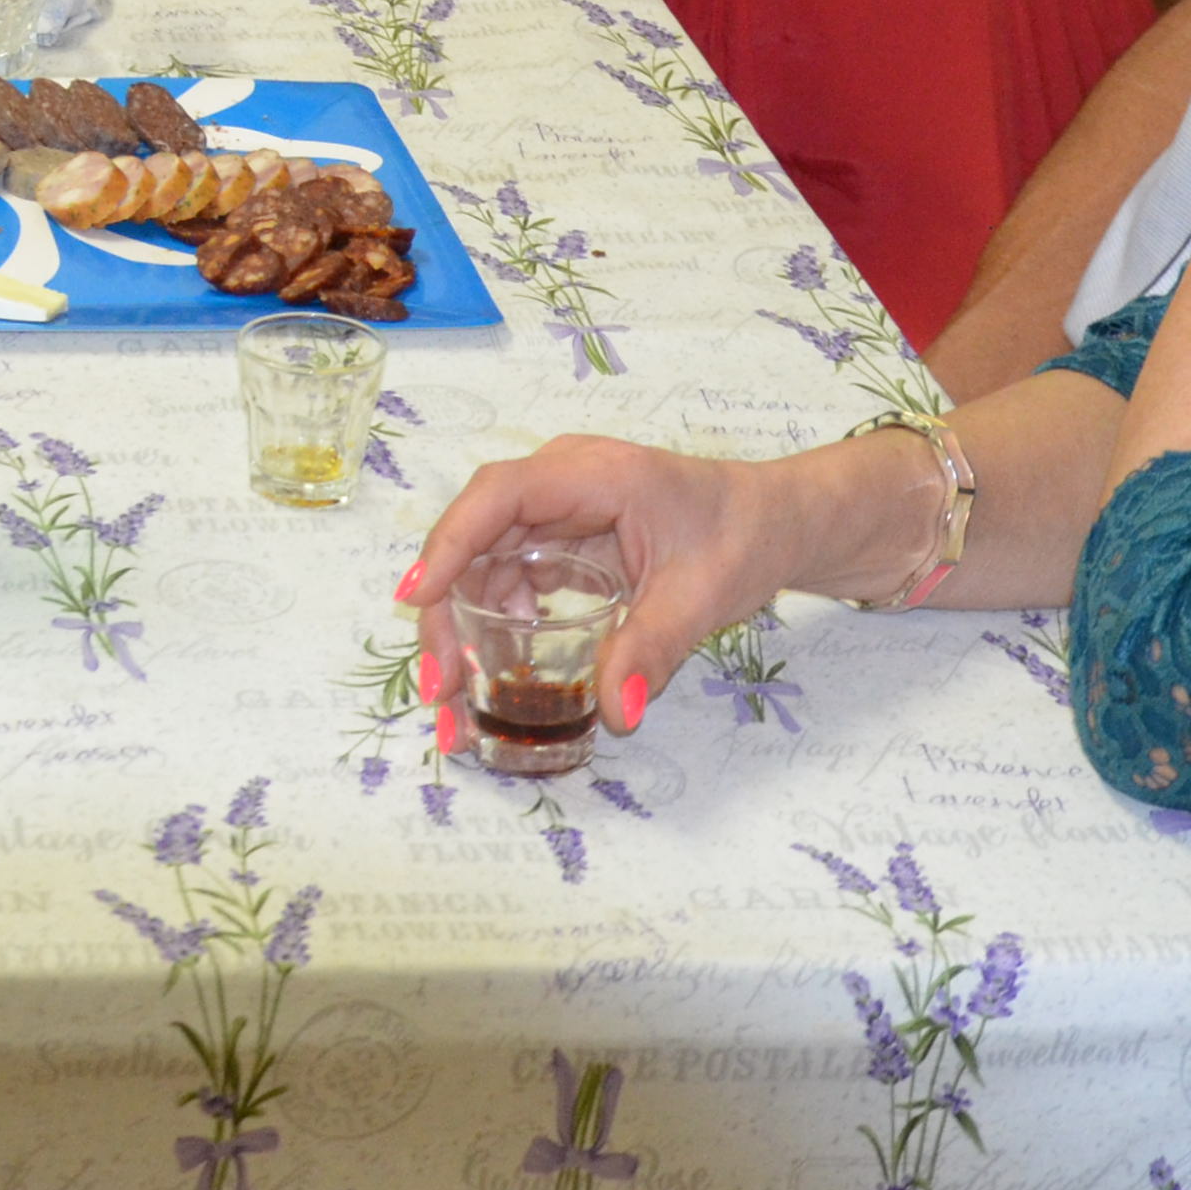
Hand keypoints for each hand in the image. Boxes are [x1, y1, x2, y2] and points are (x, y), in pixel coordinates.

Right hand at [394, 434, 820, 739]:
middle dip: (446, 609)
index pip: (499, 496)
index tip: (418, 598)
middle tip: (440, 686)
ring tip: (454, 697)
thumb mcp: (702, 595)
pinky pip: (510, 576)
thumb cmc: (741, 536)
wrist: (773, 522)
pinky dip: (495, 621)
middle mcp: (560, 483)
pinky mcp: (562, 541)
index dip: (451, 544)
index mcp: (592, 474)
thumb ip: (654, 649)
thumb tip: (617, 715)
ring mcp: (557, 511)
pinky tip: (496, 667)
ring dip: (462, 624)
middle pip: (477, 536)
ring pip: (485, 561)